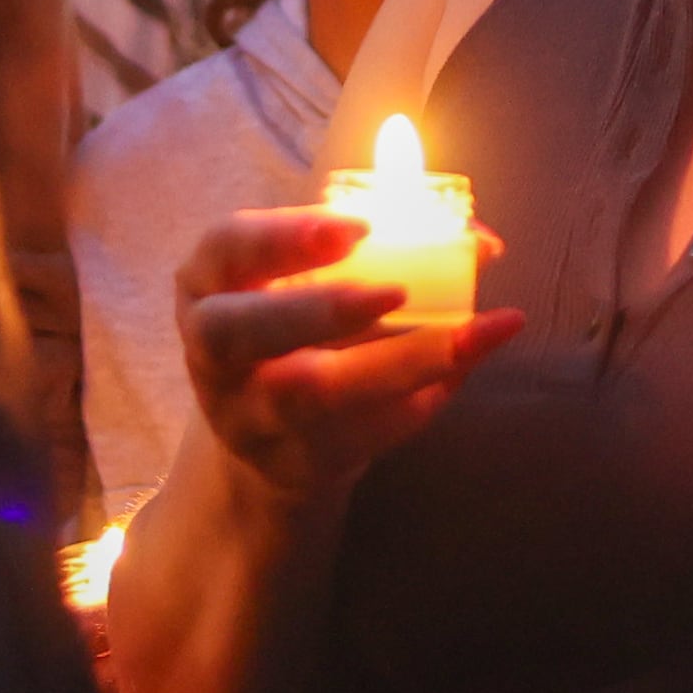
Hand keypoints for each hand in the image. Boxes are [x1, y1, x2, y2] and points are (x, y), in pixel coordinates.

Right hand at [174, 214, 519, 506]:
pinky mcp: (293, 465)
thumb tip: (482, 242)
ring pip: (307, 395)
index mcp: (210, 284)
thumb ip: (384, 249)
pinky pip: (357, 436)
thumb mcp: (315, 282)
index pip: (225, 247)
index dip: (285, 235)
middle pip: (237, 330)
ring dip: (395, 361)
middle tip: (396, 290)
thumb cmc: (300, 332)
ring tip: (468, 336)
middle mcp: (213, 353)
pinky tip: (460, 373)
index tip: (357, 228)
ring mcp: (247, 417)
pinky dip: (415, 403)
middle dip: (317, 307)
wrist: (273, 438)